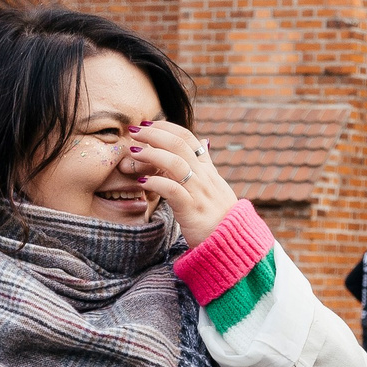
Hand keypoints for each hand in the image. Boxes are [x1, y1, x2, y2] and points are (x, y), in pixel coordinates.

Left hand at [118, 119, 237, 246]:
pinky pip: (172, 190)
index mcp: (208, 170)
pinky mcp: (192, 209)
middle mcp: (204, 176)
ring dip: (152, 154)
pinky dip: (156, 182)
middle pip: (179, 144)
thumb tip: (204, 143)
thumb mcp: (216, 185)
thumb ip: (207, 164)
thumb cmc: (219, 216)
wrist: (232, 243)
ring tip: (134, 151)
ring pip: (175, 163)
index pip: (188, 138)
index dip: (167, 127)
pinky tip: (142, 181)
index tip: (148, 124)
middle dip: (154, 134)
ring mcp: (199, 192)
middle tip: (134, 130)